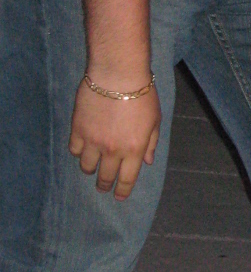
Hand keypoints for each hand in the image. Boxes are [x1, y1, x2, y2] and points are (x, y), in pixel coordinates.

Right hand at [69, 81, 161, 200]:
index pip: (127, 179)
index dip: (122, 191)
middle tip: (103, 187)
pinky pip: (74, 150)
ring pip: (86, 166)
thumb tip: (147, 161)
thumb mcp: (155, 119)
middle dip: (104, 185)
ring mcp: (93, 141)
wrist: (117, 74)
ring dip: (90, 169)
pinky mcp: (78, 130)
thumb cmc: (142, 94)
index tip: (119, 197)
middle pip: (105, 177)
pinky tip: (82, 148)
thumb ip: (151, 143)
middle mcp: (113, 150)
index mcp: (135, 149)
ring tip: (91, 167)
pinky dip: (78, 152)